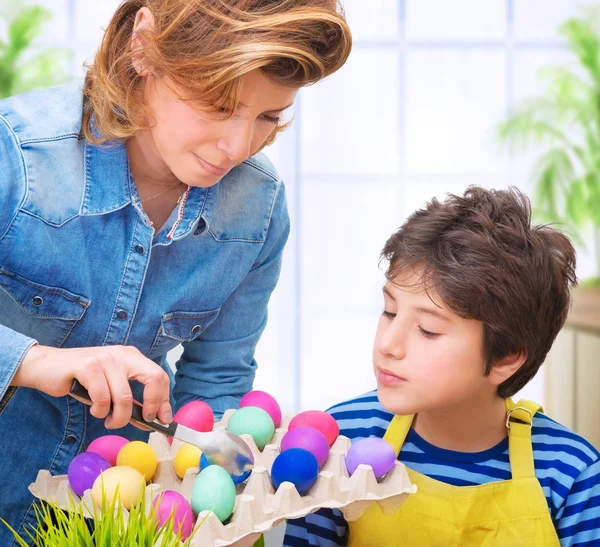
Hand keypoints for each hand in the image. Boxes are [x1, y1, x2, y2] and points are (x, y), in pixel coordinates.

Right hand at [12, 345, 172, 429]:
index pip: (159, 376)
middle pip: (153, 378)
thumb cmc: (82, 379)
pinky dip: (99, 410)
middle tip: (143, 420)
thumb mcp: (112, 385)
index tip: (163, 419)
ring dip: (117, 417)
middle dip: (152, 404)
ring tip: (108, 419)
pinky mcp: (87, 366)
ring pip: (124, 396)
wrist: (46, 366)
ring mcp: (105, 358)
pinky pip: (102, 397)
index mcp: (132, 356)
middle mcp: (122, 354)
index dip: (164, 399)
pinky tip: (95, 409)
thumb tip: (154, 418)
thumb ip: (132, 398)